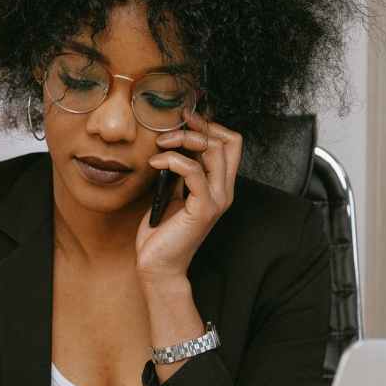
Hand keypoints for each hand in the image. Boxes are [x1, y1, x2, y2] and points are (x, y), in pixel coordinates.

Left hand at [135, 106, 242, 283]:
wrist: (158, 266)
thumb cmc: (161, 233)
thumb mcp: (171, 194)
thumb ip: (179, 172)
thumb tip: (172, 145)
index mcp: (219, 186)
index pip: (230, 143)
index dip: (209, 125)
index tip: (184, 120)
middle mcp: (224, 191)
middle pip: (227, 141)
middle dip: (197, 127)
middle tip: (170, 129)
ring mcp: (216, 200)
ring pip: (214, 151)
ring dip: (183, 140)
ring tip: (160, 144)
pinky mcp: (203, 209)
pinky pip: (194, 171)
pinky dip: (173, 160)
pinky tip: (155, 163)